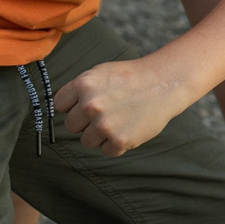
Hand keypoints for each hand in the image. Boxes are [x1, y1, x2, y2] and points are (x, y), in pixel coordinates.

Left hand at [57, 56, 186, 156]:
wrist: (164, 83)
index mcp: (84, 85)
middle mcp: (91, 105)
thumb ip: (79, 90)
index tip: (87, 103)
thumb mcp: (100, 73)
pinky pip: (106, 150)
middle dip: (86, 122)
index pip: (60, 105)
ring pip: (87, 141)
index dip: (73, 105)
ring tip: (119, 118)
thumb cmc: (131, 78)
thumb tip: (62, 110)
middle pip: (72, 126)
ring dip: (100, 134)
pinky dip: (116, 144)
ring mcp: (104, 124)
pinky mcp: (119, 141)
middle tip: (107, 112)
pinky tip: (128, 127)